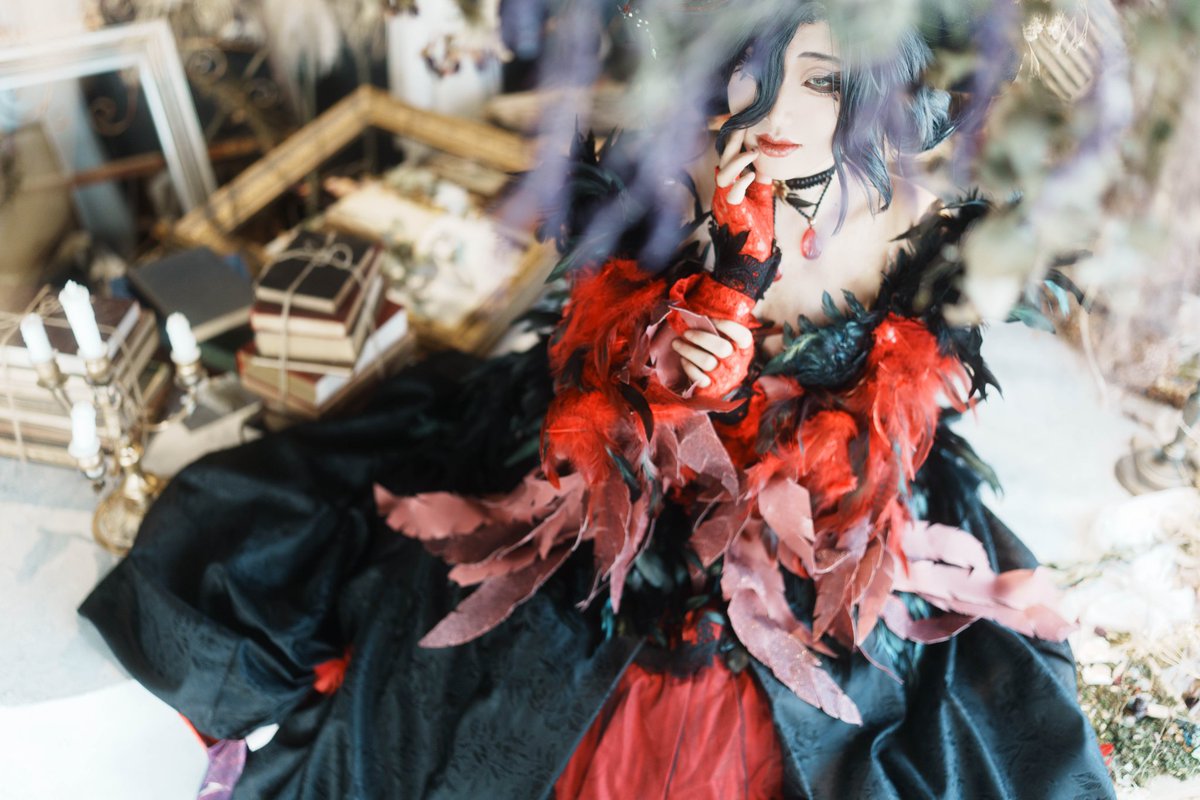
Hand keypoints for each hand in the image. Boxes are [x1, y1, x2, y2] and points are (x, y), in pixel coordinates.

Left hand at [669, 318, 753, 389]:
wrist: (723, 384)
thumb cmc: (723, 355)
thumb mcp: (730, 342)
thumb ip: (722, 329)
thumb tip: (702, 312)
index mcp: (744, 349)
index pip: (743, 336)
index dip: (727, 325)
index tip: (709, 318)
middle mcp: (735, 362)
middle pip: (722, 348)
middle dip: (701, 337)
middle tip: (687, 332)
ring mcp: (723, 375)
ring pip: (706, 361)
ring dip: (688, 350)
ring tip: (676, 342)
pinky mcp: (711, 387)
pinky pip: (698, 377)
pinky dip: (688, 366)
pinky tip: (683, 359)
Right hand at [712, 128, 775, 263]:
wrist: (754, 255)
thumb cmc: (758, 229)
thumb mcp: (762, 198)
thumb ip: (761, 180)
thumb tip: (765, 161)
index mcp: (729, 188)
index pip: (728, 161)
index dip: (734, 143)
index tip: (745, 125)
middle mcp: (723, 193)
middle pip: (723, 162)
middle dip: (732, 143)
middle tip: (744, 126)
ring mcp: (725, 202)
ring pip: (723, 174)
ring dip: (737, 160)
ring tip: (753, 151)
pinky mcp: (732, 212)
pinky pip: (732, 192)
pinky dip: (742, 181)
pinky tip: (753, 175)